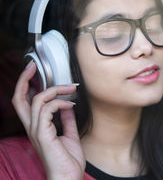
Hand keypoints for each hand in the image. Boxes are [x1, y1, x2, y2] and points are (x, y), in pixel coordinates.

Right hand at [12, 61, 84, 179]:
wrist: (68, 178)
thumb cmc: (68, 161)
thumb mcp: (69, 135)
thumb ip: (67, 120)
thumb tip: (68, 105)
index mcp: (37, 127)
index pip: (24, 102)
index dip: (26, 85)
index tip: (35, 71)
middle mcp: (33, 127)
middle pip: (18, 99)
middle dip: (24, 80)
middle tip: (34, 66)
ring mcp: (36, 130)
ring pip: (37, 100)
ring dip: (55, 89)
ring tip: (71, 88)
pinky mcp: (43, 134)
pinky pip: (47, 110)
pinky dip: (60, 103)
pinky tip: (71, 105)